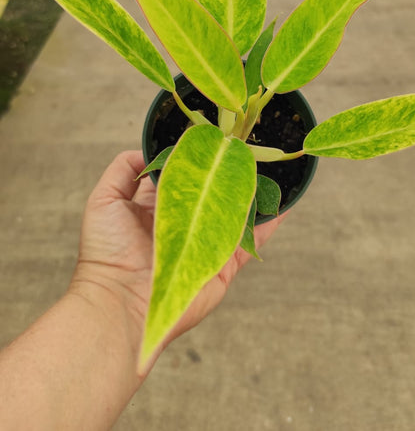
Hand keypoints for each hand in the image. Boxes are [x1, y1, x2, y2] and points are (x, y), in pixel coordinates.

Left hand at [70, 151, 284, 367]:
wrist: (121, 301)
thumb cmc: (107, 251)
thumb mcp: (104, 199)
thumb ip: (123, 169)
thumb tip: (146, 149)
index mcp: (160, 206)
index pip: (185, 175)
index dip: (198, 158)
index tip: (214, 139)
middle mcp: (186, 222)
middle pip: (213, 191)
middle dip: (227, 173)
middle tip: (246, 150)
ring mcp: (206, 243)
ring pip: (235, 213)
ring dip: (252, 194)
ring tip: (271, 171)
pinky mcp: (223, 265)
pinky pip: (251, 243)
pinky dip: (269, 226)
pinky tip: (285, 205)